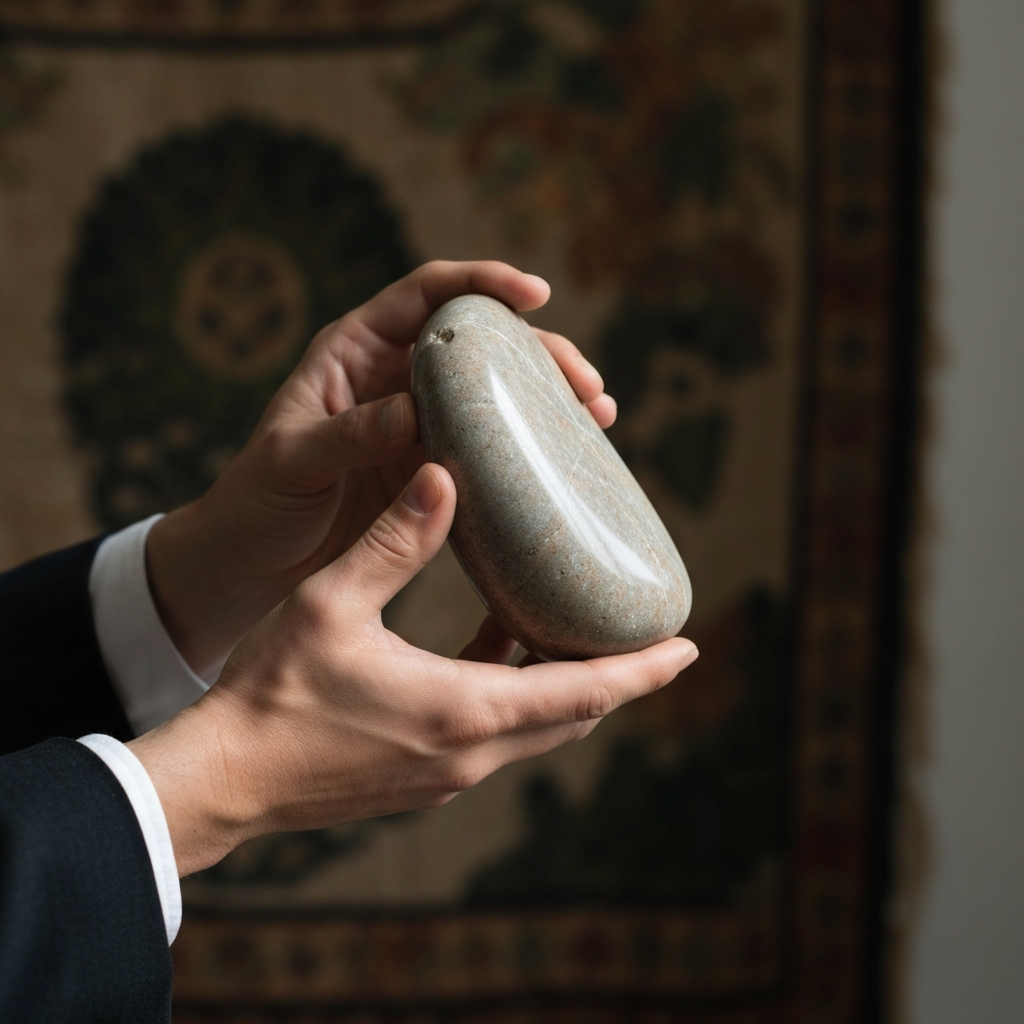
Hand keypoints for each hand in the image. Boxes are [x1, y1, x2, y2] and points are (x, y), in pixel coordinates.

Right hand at [129, 464, 695, 876]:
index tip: (689, 646)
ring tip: (577, 627)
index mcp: (463, 709)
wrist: (225, 778)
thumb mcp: (333, 602)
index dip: (643, 668)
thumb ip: (396, 538)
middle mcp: (470, 752)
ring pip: (538, 725)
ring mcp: (448, 772)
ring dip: (567, 682)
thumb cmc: (274, 692)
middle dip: (618, 675)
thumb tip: (445, 474)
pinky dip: (515, 689)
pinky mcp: (424, 776)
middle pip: (575, 713)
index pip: (585, 691)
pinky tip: (495, 641)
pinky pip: (495, 731)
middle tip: (647, 633)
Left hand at [146, 261, 616, 675]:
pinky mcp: (434, 472)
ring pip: (495, 395)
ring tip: (596, 416)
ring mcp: (421, 425)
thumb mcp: (290, 461)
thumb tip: (414, 412)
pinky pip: (490, 450)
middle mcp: (395, 377)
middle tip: (584, 382)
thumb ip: (348, 433)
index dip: (482, 282)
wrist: (252, 564)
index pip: (426, 293)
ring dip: (547, 400)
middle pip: (480, 343)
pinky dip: (529, 451)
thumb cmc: (256, 500)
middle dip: (538, 351)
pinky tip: (567, 460)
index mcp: (355, 349)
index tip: (533, 293)